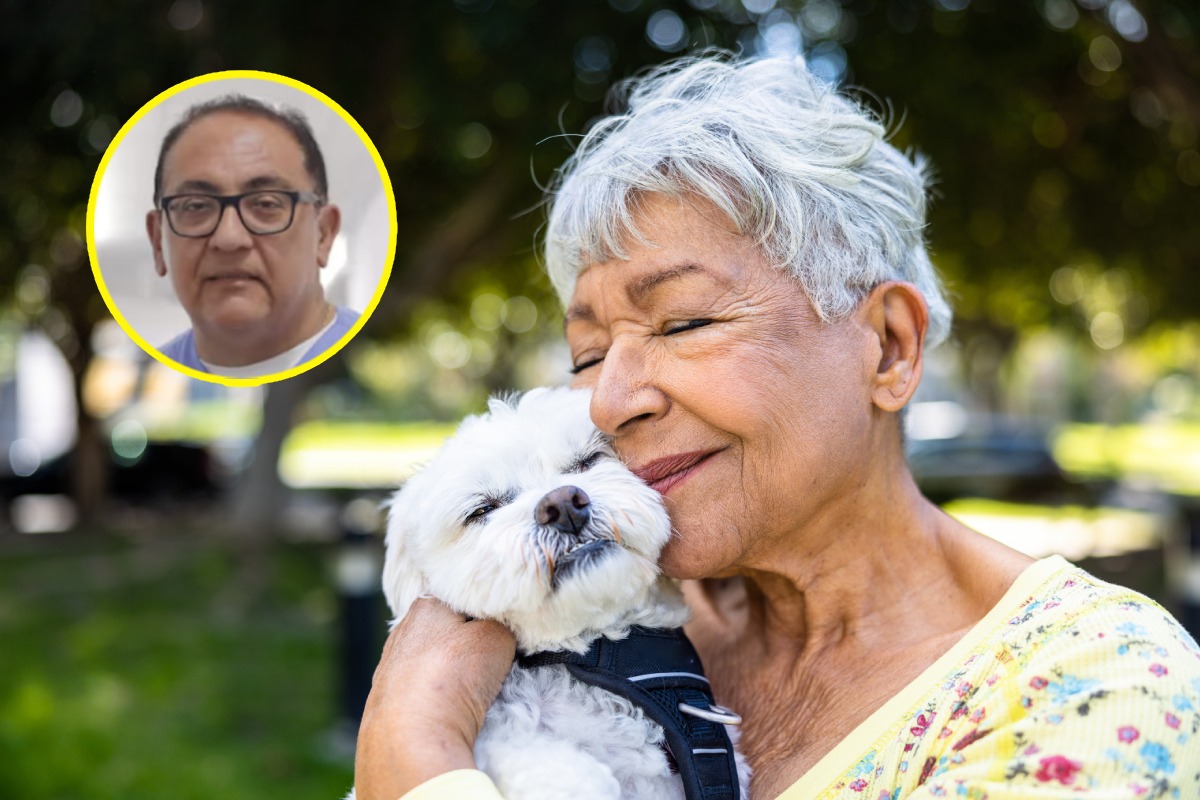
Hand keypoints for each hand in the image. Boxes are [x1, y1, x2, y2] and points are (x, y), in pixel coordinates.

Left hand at [354, 597, 515, 799]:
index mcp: (424, 607)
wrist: (409, 741)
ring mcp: (389, 671)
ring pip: (433, 666)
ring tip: (470, 696)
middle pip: (447, 634)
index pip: (463, 601)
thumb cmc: (452, 679)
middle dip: (467, 647)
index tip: (502, 635)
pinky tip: (446, 714)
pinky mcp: (385, 706)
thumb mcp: (496, 637)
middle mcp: (401, 634)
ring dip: (450, 677)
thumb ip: (499, 626)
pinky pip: (421, 695)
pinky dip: (435, 702)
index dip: (486, 617)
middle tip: (491, 665)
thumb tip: (496, 633)